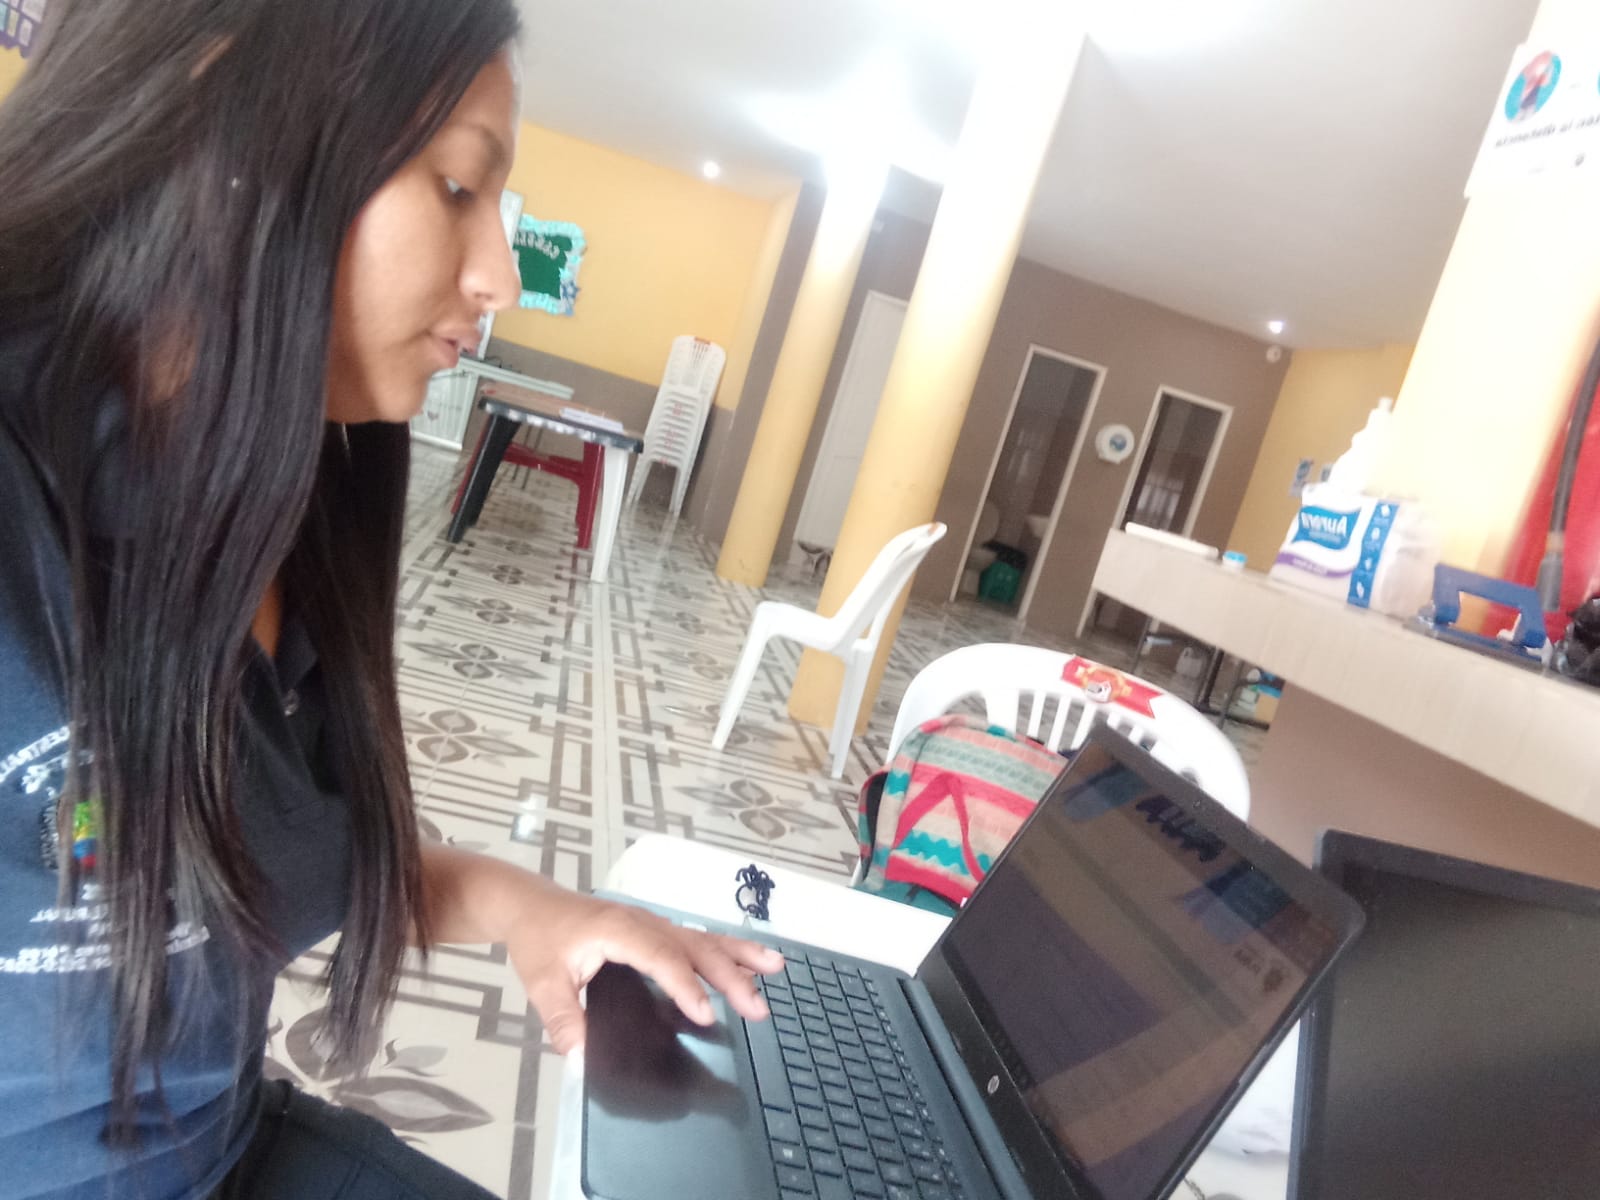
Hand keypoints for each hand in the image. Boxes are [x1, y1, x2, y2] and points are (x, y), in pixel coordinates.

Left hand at [502, 886, 783, 1053]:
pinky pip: (697, 938)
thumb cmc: (539, 939)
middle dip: (729, 976)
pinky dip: (726, 949)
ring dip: (739, 955)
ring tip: (776, 968)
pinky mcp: (656, 929)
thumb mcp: (543, 982)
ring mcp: (653, 923)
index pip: (661, 958)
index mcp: (620, 930)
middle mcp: (645, 922)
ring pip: (703, 938)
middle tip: (758, 1008)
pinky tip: (749, 961)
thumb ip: (564, 1020)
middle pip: (695, 947)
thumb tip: (584, 1060)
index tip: (706, 1015)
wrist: (530, 903)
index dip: (686, 985)